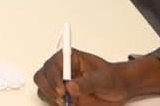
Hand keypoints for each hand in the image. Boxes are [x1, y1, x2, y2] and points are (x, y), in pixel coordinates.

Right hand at [34, 49, 152, 105]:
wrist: (118, 89)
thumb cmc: (111, 78)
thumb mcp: (102, 79)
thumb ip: (87, 82)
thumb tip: (70, 86)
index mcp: (68, 58)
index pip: (52, 65)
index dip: (53, 78)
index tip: (62, 90)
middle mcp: (60, 70)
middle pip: (41, 77)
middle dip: (49, 89)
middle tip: (64, 100)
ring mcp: (59, 83)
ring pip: (43, 90)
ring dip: (52, 98)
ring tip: (69, 103)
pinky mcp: (62, 95)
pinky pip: (51, 101)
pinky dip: (56, 104)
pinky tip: (70, 105)